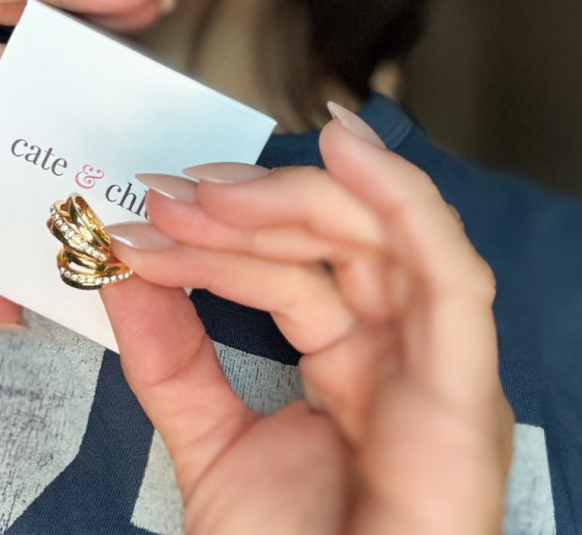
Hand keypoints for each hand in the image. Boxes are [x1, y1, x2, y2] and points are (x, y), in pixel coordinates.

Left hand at [101, 108, 513, 532]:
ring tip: (209, 186)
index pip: (286, 274)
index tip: (142, 222)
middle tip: (164, 197)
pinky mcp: (466, 391)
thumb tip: (123, 276)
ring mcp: (436, 369)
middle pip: (333, 246)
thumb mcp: (207, 443)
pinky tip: (346, 145)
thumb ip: (170, 360)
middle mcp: (397, 356)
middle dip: (248, 209)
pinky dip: (402, 202)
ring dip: (295, 198)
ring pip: (380, 242)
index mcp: (350, 366)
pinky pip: (447, 274)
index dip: (216, 241)